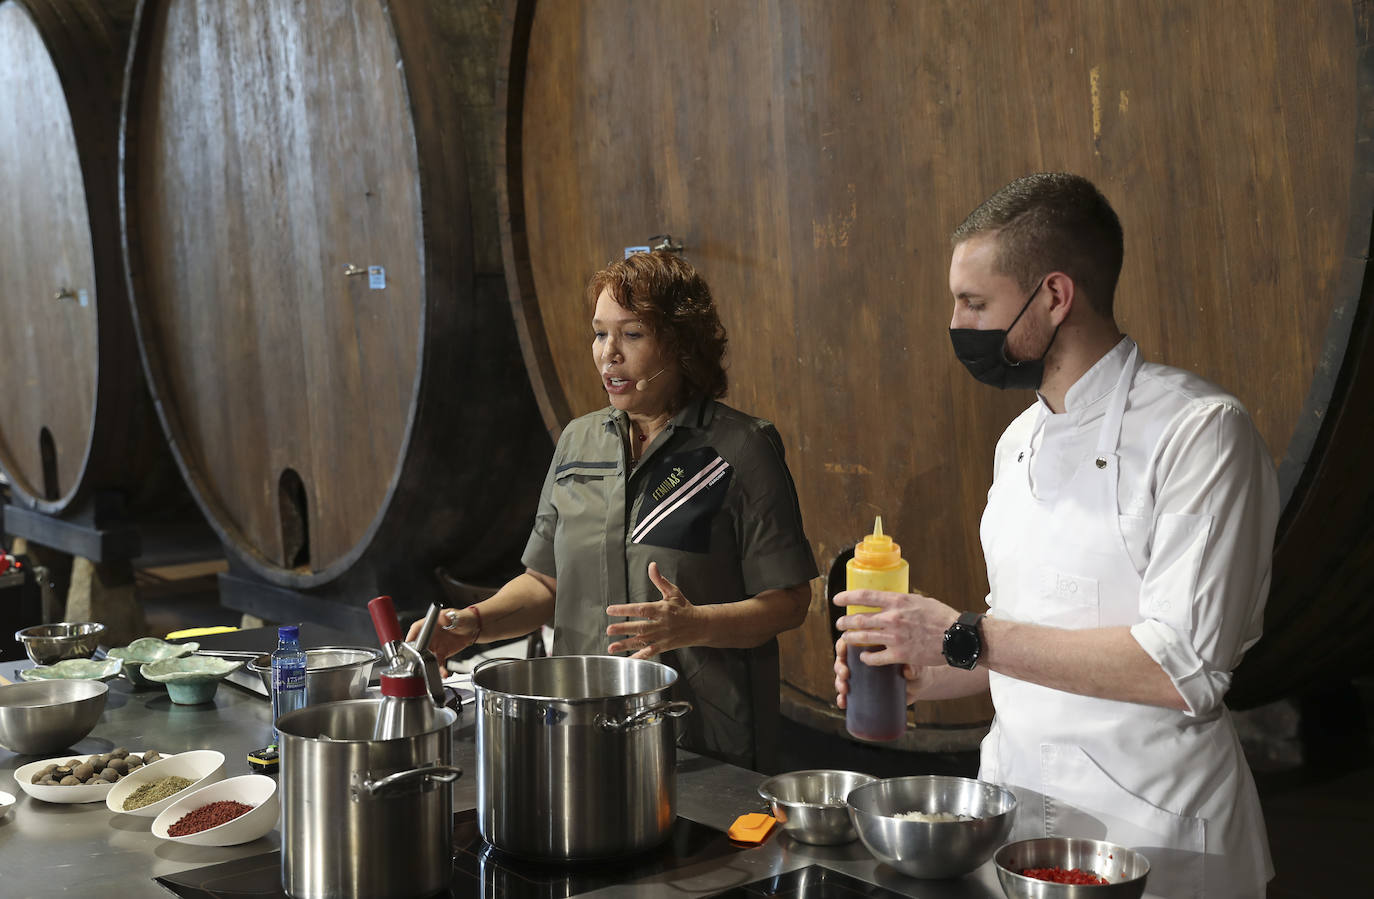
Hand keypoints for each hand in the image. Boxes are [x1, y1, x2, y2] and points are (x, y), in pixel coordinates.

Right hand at [405, 608, 476, 664]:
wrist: (473, 628)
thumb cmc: (464, 618)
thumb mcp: (459, 616)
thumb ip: (451, 618)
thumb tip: (444, 617)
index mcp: (431, 623)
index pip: (417, 628)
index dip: (411, 636)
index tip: (409, 644)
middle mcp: (430, 635)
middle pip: (418, 645)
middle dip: (417, 655)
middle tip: (421, 660)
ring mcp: (434, 645)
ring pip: (427, 656)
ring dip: (428, 664)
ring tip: (434, 670)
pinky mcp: (441, 654)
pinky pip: (438, 663)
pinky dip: (440, 669)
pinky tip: (443, 673)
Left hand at [605, 562, 705, 658]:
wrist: (701, 625)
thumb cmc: (685, 608)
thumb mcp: (673, 592)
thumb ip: (659, 580)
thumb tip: (652, 566)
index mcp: (662, 609)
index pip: (641, 609)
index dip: (625, 609)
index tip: (611, 609)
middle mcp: (662, 624)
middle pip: (640, 627)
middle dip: (623, 629)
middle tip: (609, 630)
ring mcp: (663, 637)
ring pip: (642, 641)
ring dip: (626, 645)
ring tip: (611, 647)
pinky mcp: (665, 646)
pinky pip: (650, 652)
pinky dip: (639, 657)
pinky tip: (628, 659)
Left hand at [833, 588, 958, 668]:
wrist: (958, 636)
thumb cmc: (942, 617)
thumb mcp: (921, 601)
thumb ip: (903, 602)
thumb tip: (891, 600)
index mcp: (898, 601)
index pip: (865, 596)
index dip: (847, 597)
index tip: (836, 599)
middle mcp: (893, 617)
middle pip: (859, 618)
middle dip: (845, 622)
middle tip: (839, 623)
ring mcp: (895, 637)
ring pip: (863, 637)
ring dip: (851, 638)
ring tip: (845, 639)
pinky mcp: (901, 655)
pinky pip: (876, 658)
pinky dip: (866, 658)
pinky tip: (863, 658)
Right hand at [835, 632, 931, 708]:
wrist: (919, 685)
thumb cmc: (916, 667)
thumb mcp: (915, 664)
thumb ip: (914, 666)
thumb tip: (907, 670)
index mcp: (871, 647)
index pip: (851, 642)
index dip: (842, 646)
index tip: (843, 654)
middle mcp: (863, 660)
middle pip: (842, 659)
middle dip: (839, 667)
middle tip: (845, 675)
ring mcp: (862, 676)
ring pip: (842, 676)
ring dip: (838, 683)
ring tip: (844, 690)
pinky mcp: (864, 691)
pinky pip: (848, 694)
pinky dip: (842, 699)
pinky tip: (842, 703)